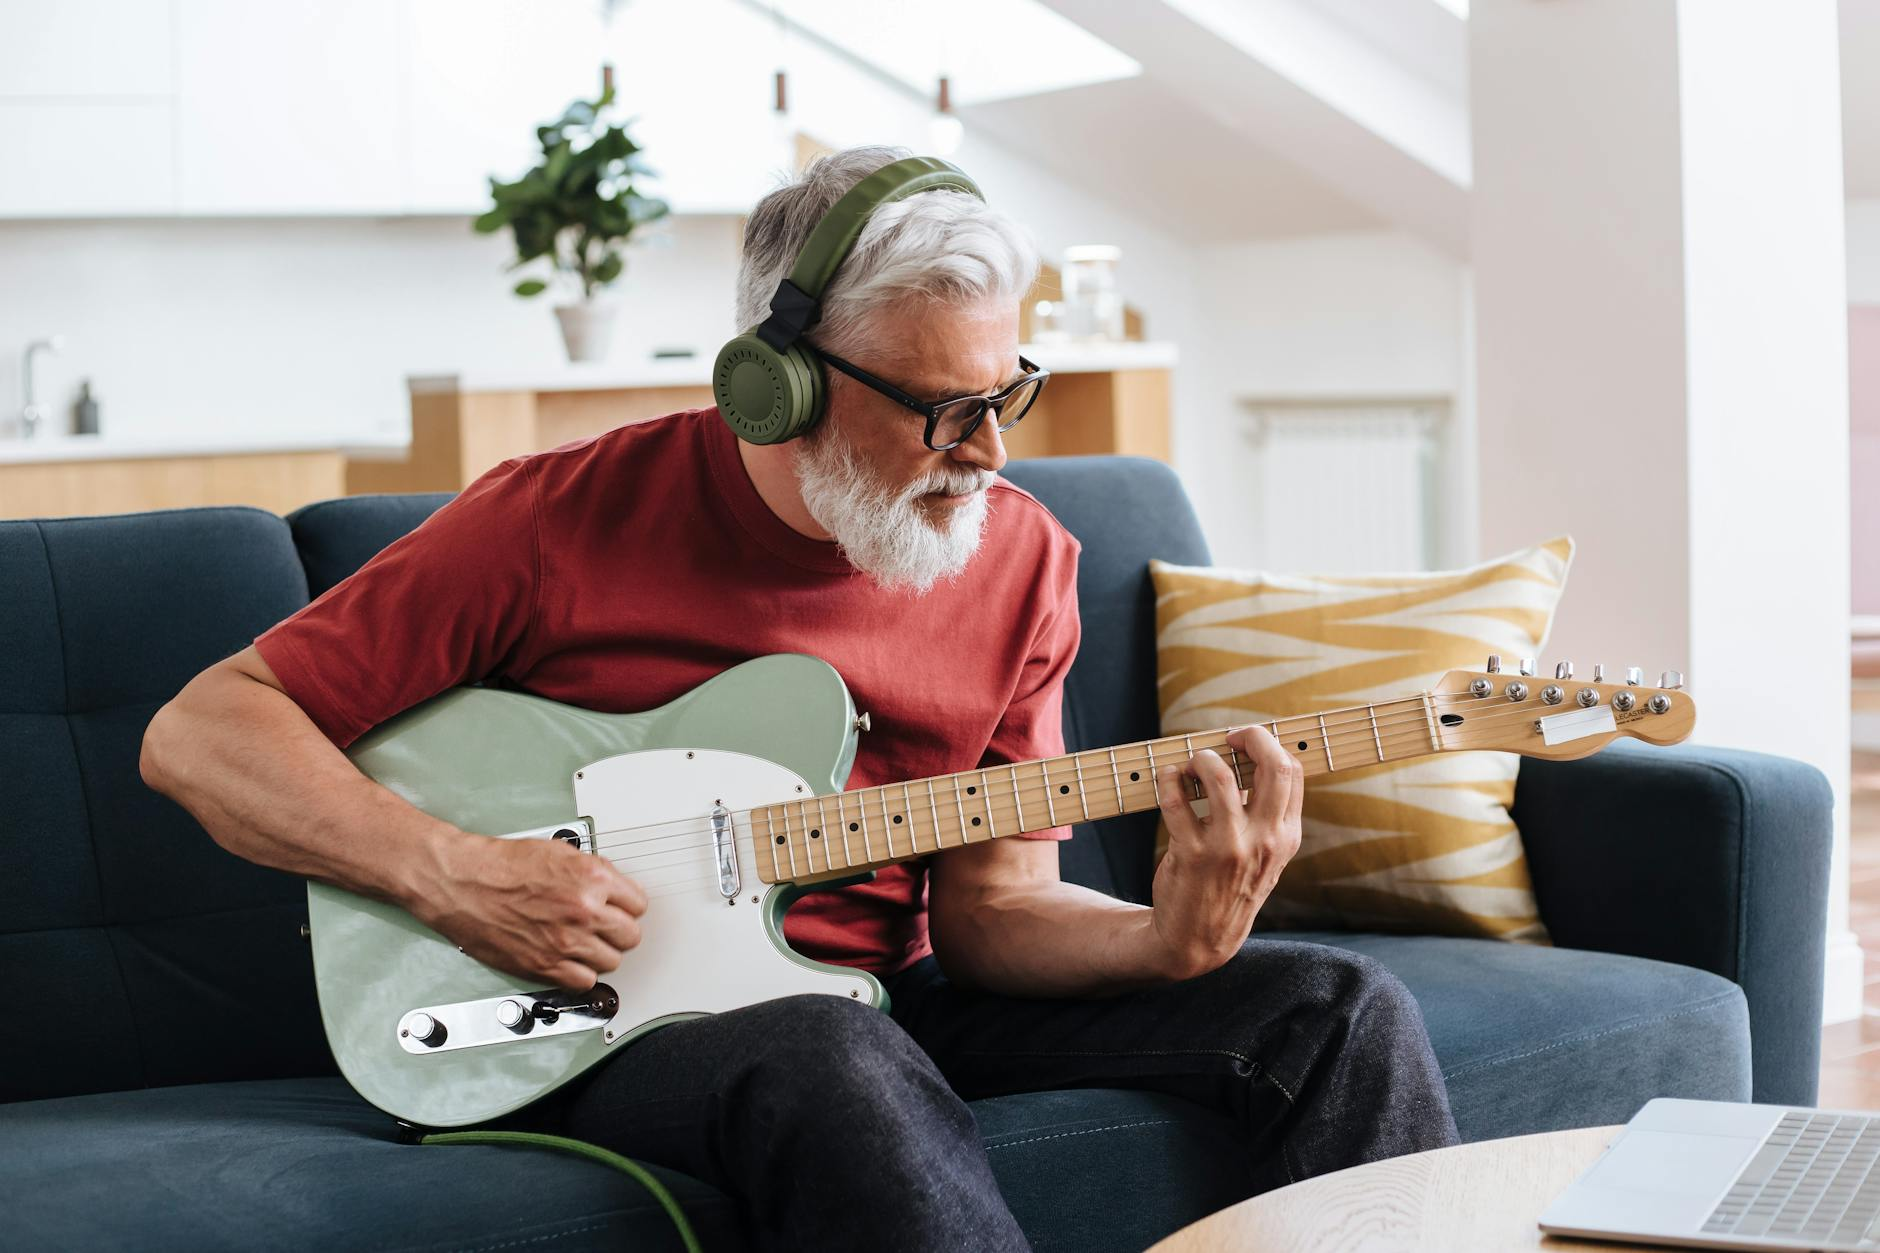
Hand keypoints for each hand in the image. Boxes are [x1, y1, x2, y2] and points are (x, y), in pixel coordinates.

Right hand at [410, 834, 647, 988]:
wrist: (462, 882)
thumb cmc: (500, 865)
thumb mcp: (559, 852)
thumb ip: (592, 871)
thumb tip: (612, 886)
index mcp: (592, 878)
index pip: (639, 904)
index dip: (628, 906)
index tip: (620, 909)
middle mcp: (584, 911)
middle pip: (630, 936)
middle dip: (619, 930)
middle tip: (604, 927)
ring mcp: (566, 942)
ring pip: (611, 961)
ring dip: (601, 953)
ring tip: (585, 943)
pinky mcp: (544, 965)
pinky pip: (584, 982)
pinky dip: (580, 974)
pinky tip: (571, 961)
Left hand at [1148, 725, 1303, 979]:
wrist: (1198, 940)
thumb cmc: (1230, 886)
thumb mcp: (1265, 856)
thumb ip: (1267, 814)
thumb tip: (1251, 757)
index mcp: (1286, 837)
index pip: (1292, 770)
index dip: (1268, 744)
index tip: (1244, 741)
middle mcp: (1264, 840)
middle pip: (1272, 766)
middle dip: (1250, 737)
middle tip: (1225, 738)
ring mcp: (1228, 847)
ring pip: (1219, 775)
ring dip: (1200, 757)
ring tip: (1191, 764)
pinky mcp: (1191, 854)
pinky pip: (1176, 800)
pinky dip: (1168, 779)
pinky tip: (1168, 778)